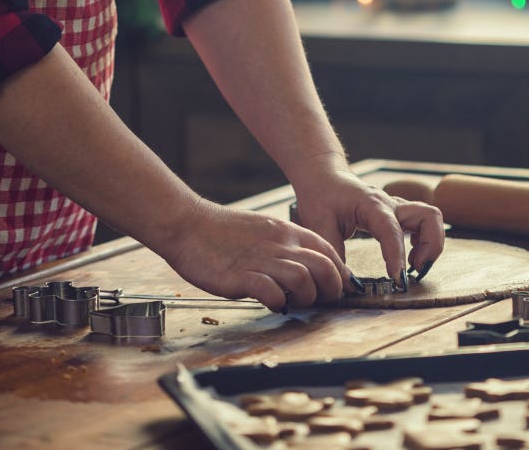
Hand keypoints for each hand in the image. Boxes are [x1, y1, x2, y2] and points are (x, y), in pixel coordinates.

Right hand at [159, 199, 356, 312]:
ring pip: (303, 278)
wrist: (189, 224)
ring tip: (295, 303)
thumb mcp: (265, 232)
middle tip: (322, 301)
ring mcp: (261, 260)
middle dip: (331, 289)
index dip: (340, 272)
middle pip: (323, 266)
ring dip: (306, 297)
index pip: (328, 251)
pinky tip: (273, 304)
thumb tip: (309, 267)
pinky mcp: (240, 276)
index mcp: (286, 231)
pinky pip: (270, 290)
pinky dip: (278, 302)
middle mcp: (279, 244)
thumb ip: (287, 247)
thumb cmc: (223, 232)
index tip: (338, 287)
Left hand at [290, 168, 444, 284]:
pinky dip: (426, 241)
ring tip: (415, 265)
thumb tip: (348, 285)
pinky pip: (424, 223)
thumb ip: (333, 255)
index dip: (396, 256)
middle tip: (415, 270)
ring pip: (431, 218)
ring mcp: (397, 208)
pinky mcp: (399, 214)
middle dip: (430, 247)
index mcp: (371, 204)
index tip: (397, 279)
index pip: (391, 230)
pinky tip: (411, 256)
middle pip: (428, 216)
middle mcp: (390, 204)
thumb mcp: (319, 224)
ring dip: (431, 244)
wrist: (324, 178)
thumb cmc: (321, 197)